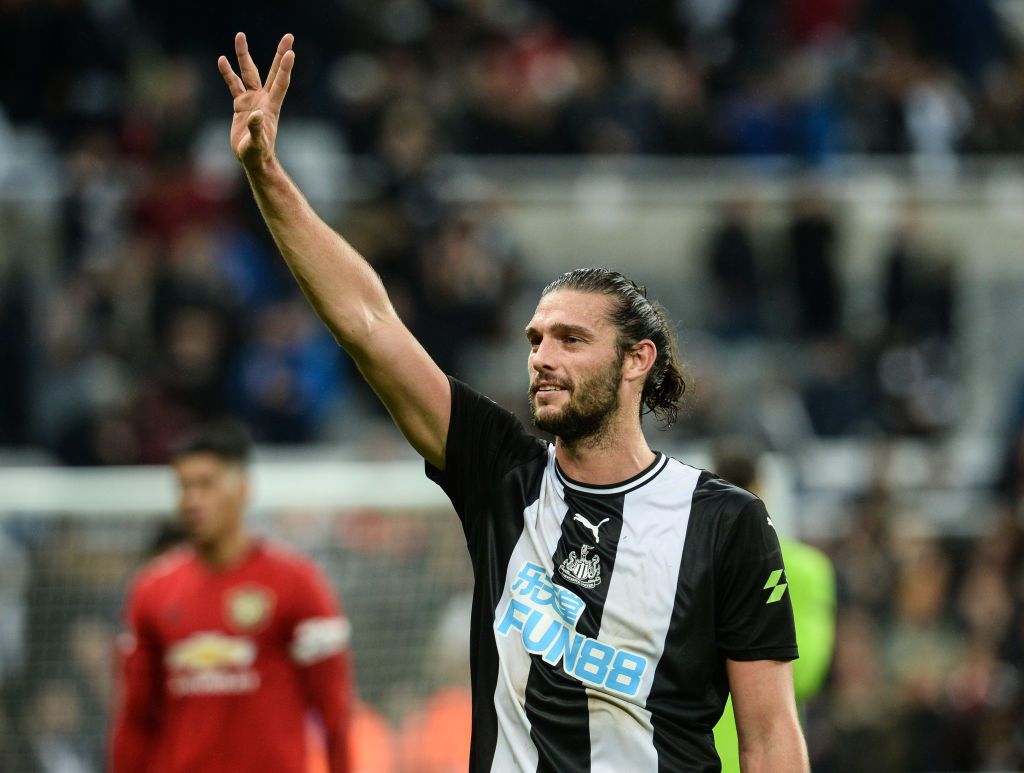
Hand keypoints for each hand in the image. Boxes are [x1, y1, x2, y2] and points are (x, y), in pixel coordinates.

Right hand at [218, 32, 294, 171]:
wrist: (252, 159)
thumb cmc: (257, 153)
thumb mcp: (256, 143)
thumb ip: (256, 129)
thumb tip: (255, 114)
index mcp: (271, 106)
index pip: (280, 82)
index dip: (285, 68)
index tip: (291, 52)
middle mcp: (263, 99)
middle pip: (271, 71)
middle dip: (279, 53)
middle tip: (288, 36)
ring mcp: (252, 100)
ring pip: (248, 73)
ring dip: (244, 55)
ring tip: (240, 36)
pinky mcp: (241, 105)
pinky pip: (233, 84)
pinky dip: (228, 73)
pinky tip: (222, 60)